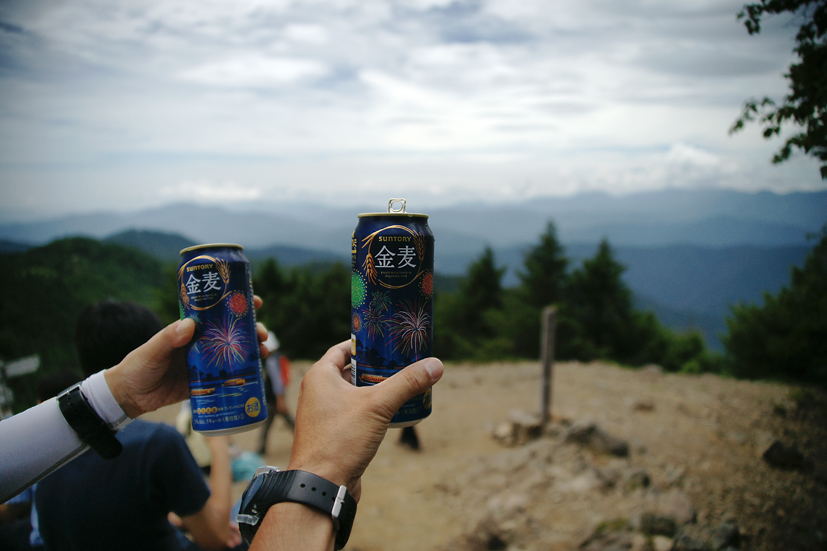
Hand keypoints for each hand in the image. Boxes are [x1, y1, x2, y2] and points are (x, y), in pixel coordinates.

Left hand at [106, 297, 268, 418]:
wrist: (129, 396)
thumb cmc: (137, 367)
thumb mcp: (151, 350)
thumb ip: (168, 338)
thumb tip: (190, 324)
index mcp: (190, 330)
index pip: (217, 312)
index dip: (236, 304)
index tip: (254, 300)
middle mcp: (201, 343)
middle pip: (232, 332)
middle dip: (251, 330)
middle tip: (262, 334)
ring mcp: (206, 363)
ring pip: (235, 353)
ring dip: (252, 351)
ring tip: (264, 352)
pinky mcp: (206, 382)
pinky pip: (229, 377)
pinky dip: (244, 374)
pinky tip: (256, 373)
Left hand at [286, 341, 443, 500]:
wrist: (321, 486)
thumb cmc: (339, 440)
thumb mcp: (377, 405)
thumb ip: (407, 382)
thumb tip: (436, 364)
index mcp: (319, 376)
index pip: (343, 348)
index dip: (365, 343)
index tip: (387, 341)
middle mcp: (318, 392)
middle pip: (350, 370)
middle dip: (376, 367)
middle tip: (401, 362)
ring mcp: (324, 414)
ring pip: (353, 393)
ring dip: (376, 389)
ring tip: (402, 384)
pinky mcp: (333, 434)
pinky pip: (354, 413)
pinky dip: (371, 409)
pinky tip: (392, 412)